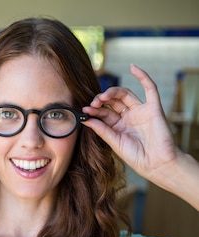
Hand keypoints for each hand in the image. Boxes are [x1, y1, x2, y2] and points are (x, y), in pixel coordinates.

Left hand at [82, 64, 180, 182]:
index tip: (84, 110)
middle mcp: (129, 117)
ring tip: (102, 96)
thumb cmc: (137, 157)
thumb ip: (102, 129)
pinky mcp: (154, 108)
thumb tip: (86, 119)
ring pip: (125, 95)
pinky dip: (143, 77)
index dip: (94, 110)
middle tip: (93, 104)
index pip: (104, 113)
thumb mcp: (115, 142)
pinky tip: (134, 67)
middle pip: (113, 102)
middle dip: (101, 101)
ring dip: (113, 92)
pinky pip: (150, 89)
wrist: (156, 164)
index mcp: (119, 126)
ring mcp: (141, 111)